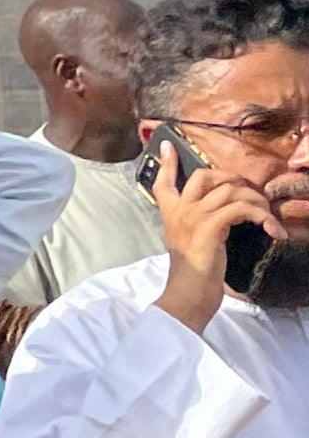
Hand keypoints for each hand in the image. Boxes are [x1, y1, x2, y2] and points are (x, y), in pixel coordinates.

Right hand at [150, 140, 272, 332]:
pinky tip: (274, 232)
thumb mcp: (190, 243)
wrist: (188, 291)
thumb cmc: (192, 273)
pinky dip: (265, 218)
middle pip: (204, 175)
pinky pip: (244, 209)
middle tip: (252, 195)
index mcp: (170, 213)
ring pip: (232, 191)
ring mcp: (194, 215)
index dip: (166, 162)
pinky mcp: (211, 226)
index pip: (162, 180)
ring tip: (269, 221)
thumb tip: (225, 214)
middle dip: (234, 179)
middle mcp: (179, 209)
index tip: (168, 146)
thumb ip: (198, 224)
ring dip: (258, 203)